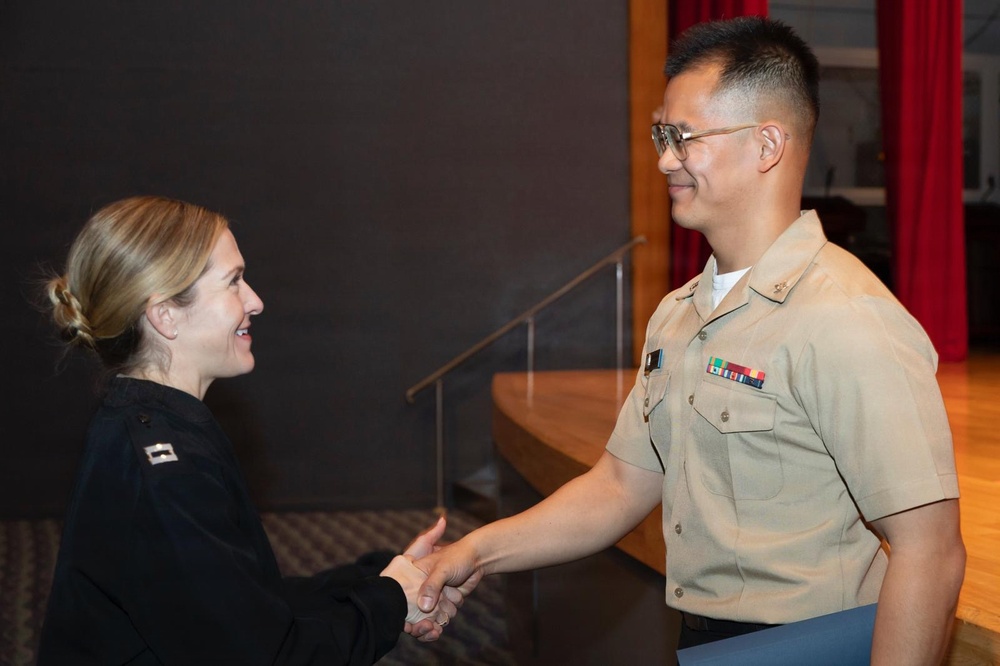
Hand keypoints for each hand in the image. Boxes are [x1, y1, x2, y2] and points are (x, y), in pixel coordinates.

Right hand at [381, 516, 466, 641]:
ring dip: (432, 623)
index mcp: (414, 577)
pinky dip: (439, 625)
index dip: (402, 613)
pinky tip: (439, 628)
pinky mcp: (444, 605)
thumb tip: (423, 607)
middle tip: (425, 627)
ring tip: (436, 623)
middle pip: (413, 613)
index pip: (402, 598)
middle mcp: (421, 590)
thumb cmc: (457, 557)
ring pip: (427, 619)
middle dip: (418, 624)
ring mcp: (433, 598)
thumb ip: (432, 586)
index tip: (406, 625)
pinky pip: (439, 620)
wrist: (477, 559)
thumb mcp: (442, 569)